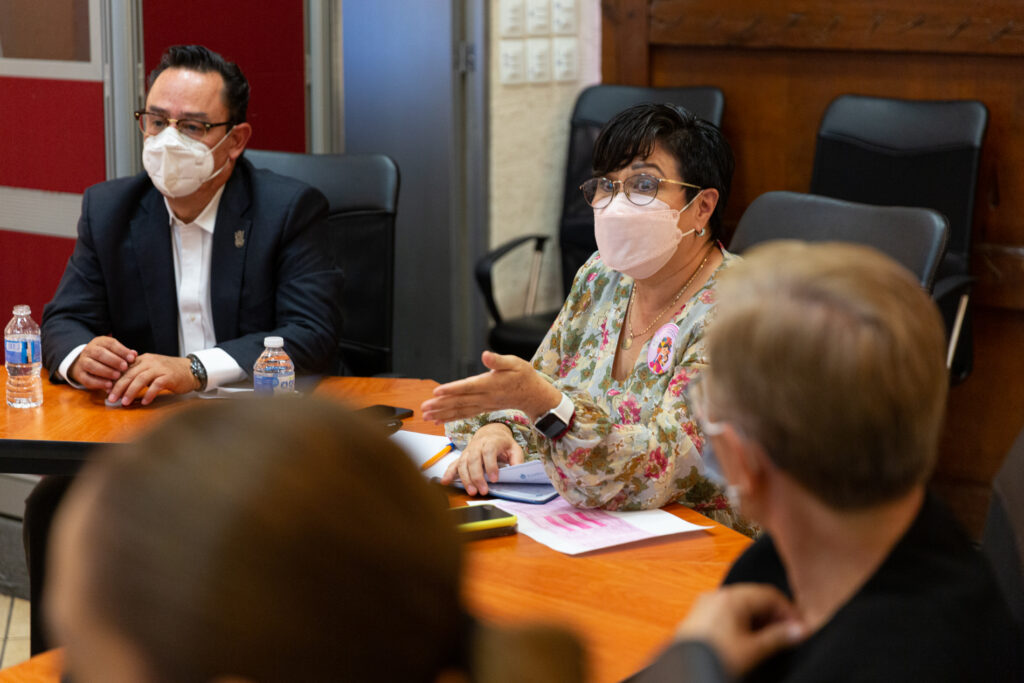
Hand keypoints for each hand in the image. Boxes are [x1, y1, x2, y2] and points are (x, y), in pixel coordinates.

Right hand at [68, 336, 137, 390]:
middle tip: (124, 367)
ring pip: (91, 365)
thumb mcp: (115, 351)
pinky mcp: (80, 375)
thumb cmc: (107, 357)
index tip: (132, 358)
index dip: (122, 351)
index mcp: (99, 342)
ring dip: (105, 371)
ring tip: (117, 376)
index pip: (110, 344)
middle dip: (113, 360)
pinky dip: (98, 383)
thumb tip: (134, 354)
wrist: (85, 363)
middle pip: (99, 353)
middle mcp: (89, 350)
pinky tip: (109, 385)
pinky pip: (87, 379)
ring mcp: (82, 362)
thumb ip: (124, 353)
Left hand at [107, 354, 195, 405]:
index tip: (107, 391)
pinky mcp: (169, 376)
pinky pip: (156, 385)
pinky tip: (144, 402)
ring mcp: (160, 369)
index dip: (115, 380)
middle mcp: (150, 362)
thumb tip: (121, 385)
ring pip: (140, 379)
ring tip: (125, 402)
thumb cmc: (170, 372)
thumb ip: (138, 372)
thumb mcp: (152, 368)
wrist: (192, 370)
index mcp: (143, 359)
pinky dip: (149, 394)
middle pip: (130, 374)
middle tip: (111, 398)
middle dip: (118, 387)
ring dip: (131, 392)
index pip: (125, 369)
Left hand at [421, 351, 560, 423]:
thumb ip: (498, 360)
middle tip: (424, 407)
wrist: (532, 395)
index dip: (452, 389)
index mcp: (490, 383)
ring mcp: (483, 404)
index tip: (437, 391)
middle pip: (459, 401)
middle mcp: (485, 397)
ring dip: (442, 413)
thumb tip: (485, 355)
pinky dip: (450, 418)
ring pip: (460, 410)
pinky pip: (464, 415)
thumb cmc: (523, 375)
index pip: (468, 387)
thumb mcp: (514, 363)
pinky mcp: (482, 408)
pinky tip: (438, 420)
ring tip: (426, 415)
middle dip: (440, 405)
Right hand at [440, 423, 524, 495]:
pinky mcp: (462, 457)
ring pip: (463, 464)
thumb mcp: (514, 448)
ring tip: (471, 491)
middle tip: (483, 490)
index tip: (494, 479)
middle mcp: (477, 445)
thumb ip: (517, 459)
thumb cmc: (503, 443)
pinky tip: (445, 482)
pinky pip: (453, 465)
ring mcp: (468, 451)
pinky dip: (448, 473)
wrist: (490, 433)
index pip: (489, 452)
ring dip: (466, 479)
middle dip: (477, 477)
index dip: (491, 465)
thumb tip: (518, 471)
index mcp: (491, 441)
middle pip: (474, 460)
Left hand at [675, 584, 805, 676]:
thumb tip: (799, 630)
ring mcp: (705, 605)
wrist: (685, 670)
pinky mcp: (699, 617)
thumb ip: (778, 638)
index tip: (799, 627)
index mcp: (730, 597)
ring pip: (741, 605)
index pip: (769, 594)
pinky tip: (748, 640)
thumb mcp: (753, 650)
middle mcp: (716, 596)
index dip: (788, 610)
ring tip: (770, 640)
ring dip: (758, 620)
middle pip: (754, 597)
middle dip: (773, 615)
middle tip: (788, 634)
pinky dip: (742, 623)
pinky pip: (727, 612)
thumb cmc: (712, 657)